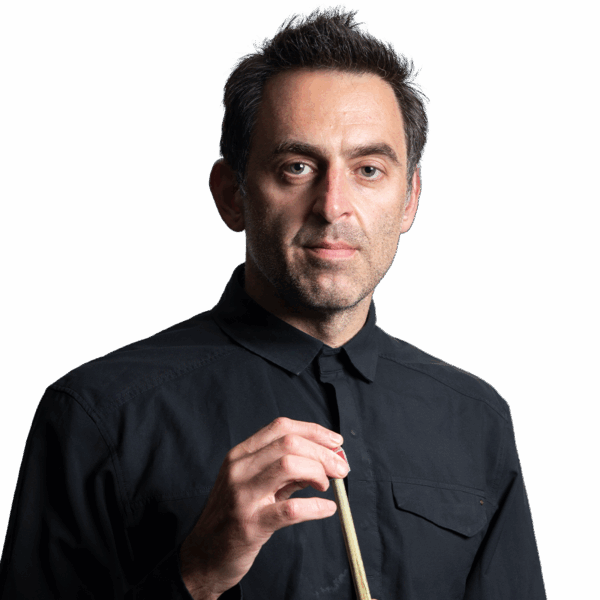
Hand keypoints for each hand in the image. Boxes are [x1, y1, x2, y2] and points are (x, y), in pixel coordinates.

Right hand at [179, 417, 348, 599]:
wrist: (203, 555)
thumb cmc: (233, 516)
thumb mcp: (254, 484)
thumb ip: (285, 471)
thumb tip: (324, 460)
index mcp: (240, 455)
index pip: (281, 428)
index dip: (313, 431)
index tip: (336, 442)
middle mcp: (239, 470)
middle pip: (289, 444)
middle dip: (323, 453)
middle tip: (341, 468)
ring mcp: (242, 496)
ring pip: (288, 465)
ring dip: (318, 472)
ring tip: (326, 486)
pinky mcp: (250, 526)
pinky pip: (290, 509)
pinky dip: (315, 507)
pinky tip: (327, 509)